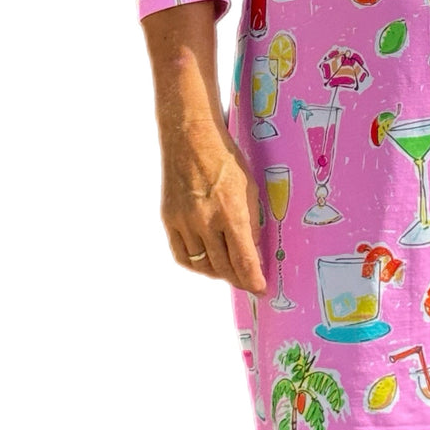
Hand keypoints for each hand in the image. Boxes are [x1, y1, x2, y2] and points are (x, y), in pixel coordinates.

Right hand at [160, 120, 267, 295]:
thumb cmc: (225, 159)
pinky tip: (206, 263)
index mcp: (231, 212)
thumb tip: (252, 248)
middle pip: (223, 266)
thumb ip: (250, 220)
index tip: (260, 289)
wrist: (190, 139)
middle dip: (238, 279)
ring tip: (229, 272)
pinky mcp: (169, 220)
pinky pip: (182, 255)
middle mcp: (206, 222)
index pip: (244, 259)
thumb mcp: (249, 187)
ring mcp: (184, 222)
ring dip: (218, 273)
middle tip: (248, 282)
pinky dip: (195, 265)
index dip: (253, 279)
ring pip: (201, 265)